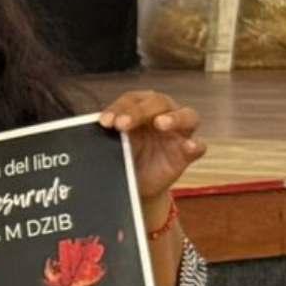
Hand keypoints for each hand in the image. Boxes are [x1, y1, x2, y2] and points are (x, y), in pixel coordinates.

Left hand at [97, 89, 206, 215]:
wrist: (134, 186)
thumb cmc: (123, 157)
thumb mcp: (111, 145)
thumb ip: (106, 135)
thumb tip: (87, 130)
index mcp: (141, 108)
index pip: (132, 99)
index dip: (119, 107)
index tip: (105, 121)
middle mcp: (163, 114)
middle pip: (158, 102)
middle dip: (139, 111)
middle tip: (122, 124)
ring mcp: (178, 133)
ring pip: (187, 115)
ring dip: (174, 118)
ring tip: (161, 124)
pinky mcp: (186, 153)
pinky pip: (198, 146)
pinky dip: (194, 145)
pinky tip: (187, 147)